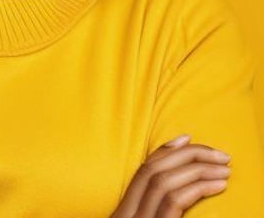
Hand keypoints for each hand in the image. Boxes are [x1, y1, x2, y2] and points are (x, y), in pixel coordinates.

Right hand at [110, 134, 231, 216]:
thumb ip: (148, 211)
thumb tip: (175, 188)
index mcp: (122, 212)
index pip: (141, 172)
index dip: (164, 151)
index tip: (187, 138)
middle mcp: (125, 213)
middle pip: (153, 171)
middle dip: (188, 156)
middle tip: (220, 154)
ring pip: (163, 182)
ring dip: (198, 169)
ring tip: (224, 169)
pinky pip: (174, 200)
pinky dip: (197, 188)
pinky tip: (217, 185)